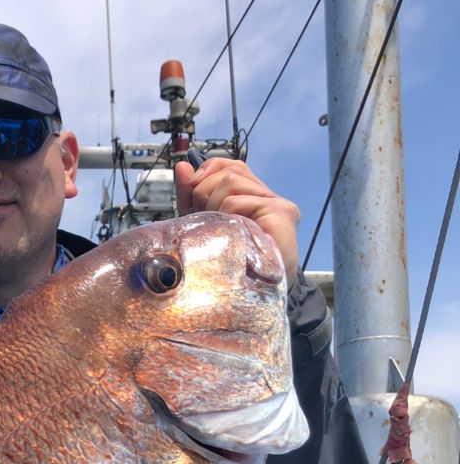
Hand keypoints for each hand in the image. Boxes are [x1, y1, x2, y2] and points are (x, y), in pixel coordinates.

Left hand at [174, 157, 299, 285]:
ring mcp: (277, 204)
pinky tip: (231, 237)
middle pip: (227, 171)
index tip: (193, 196)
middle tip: (205, 220)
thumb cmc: (226, 265)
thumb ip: (191, 196)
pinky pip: (237, 202)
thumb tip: (182, 166)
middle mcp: (268, 197)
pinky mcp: (281, 213)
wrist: (250, 298)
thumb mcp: (202, 224)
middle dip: (203, 193)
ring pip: (229, 182)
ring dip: (212, 206)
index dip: (206, 172)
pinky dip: (225, 217)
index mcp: (252, 198)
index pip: (229, 165)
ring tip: (219, 232)